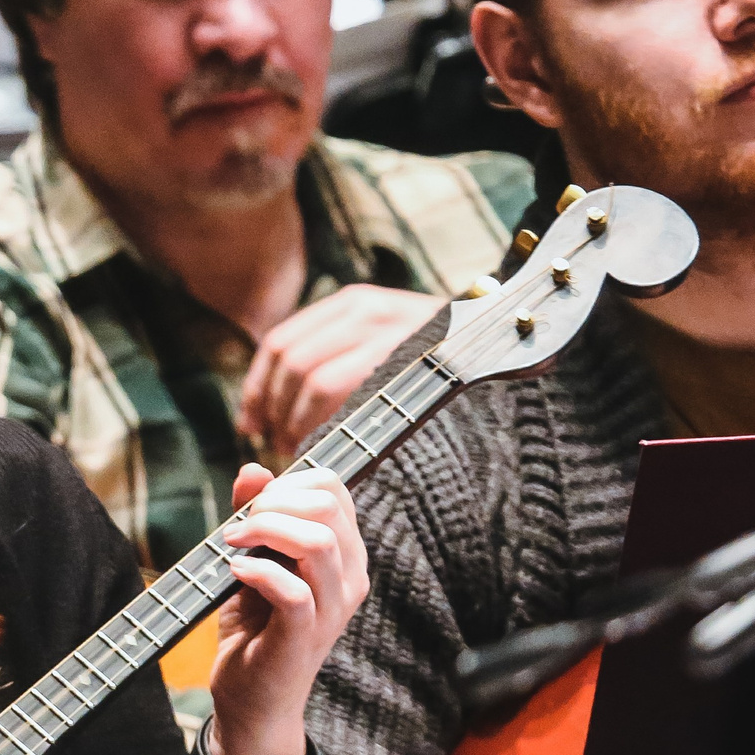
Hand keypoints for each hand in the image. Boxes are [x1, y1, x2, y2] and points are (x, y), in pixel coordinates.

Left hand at [203, 465, 368, 754]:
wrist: (252, 701)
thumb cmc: (255, 630)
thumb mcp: (251, 562)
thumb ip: (254, 516)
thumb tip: (252, 471)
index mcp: (342, 555)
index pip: (334, 491)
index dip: (288, 482)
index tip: (252, 504)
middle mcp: (348, 579)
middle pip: (328, 508)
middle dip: (274, 502)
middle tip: (238, 525)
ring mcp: (332, 610)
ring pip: (318, 543)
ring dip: (266, 531)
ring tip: (233, 542)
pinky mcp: (306, 636)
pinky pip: (293, 590)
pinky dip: (258, 572)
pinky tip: (235, 572)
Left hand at [238, 284, 440, 460]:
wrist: (504, 344)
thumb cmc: (438, 363)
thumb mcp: (383, 344)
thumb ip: (337, 356)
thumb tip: (270, 405)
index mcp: (353, 304)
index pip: (281, 342)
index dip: (257, 388)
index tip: (250, 424)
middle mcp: (366, 310)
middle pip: (291, 361)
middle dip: (273, 409)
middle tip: (276, 445)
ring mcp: (388, 330)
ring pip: (311, 378)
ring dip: (294, 422)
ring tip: (299, 451)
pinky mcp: (404, 358)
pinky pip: (340, 392)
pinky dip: (320, 422)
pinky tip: (323, 444)